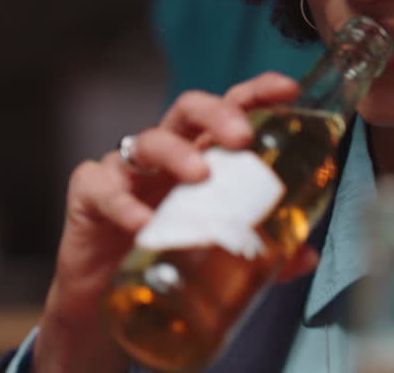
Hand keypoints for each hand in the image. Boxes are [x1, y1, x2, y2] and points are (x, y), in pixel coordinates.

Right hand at [32, 72, 308, 372]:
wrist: (104, 305)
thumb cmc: (162, 262)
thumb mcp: (217, 258)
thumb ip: (259, 250)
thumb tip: (304, 254)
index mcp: (199, 157)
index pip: (229, 110)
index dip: (256, 93)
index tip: (287, 89)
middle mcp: (164, 155)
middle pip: (188, 111)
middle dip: (217, 113)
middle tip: (242, 138)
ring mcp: (124, 171)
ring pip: (148, 141)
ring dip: (177, 153)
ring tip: (200, 176)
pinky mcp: (89, 195)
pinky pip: (102, 187)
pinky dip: (123, 203)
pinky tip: (142, 223)